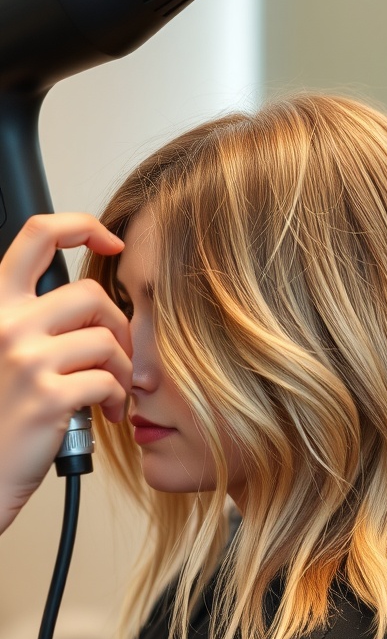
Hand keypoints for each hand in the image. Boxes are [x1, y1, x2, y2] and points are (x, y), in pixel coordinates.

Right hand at [0, 213, 131, 532]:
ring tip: (113, 392)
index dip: (83, 226)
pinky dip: (118, 398)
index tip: (113, 241)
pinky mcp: (48, 397)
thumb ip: (36, 323)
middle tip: (120, 356)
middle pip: (91, 294)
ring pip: (107, 340)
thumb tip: (93, 301)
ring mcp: (26, 360)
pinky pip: (109, 381)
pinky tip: (106, 412)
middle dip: (119, 324)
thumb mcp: (6, 356)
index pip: (37, 234)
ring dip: (123, 369)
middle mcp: (7, 326)